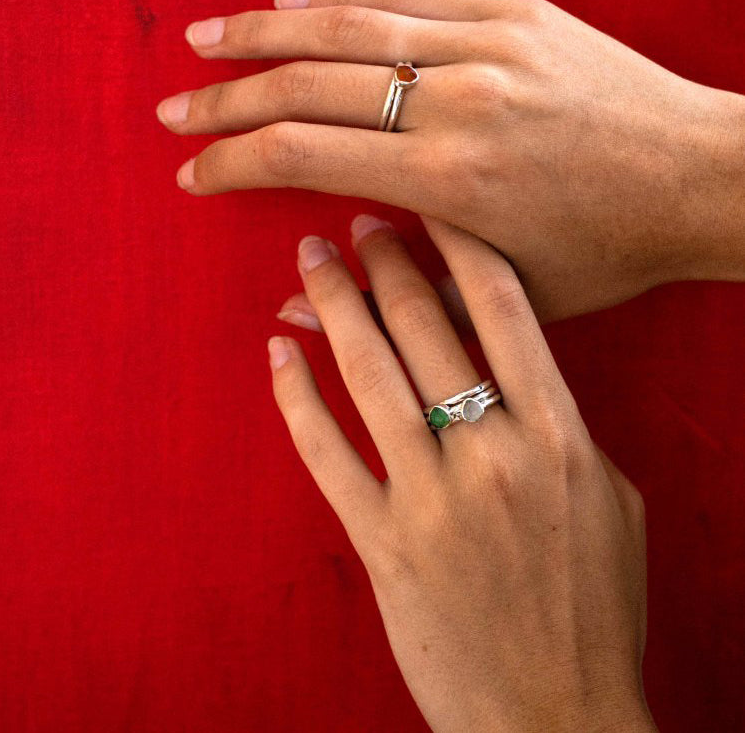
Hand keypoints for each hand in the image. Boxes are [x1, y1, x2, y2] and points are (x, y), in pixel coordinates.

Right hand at [157, 0, 744, 321]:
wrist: (698, 180)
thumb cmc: (606, 251)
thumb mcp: (503, 295)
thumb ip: (396, 299)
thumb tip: (295, 310)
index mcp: (447, 179)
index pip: (301, 155)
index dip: (232, 162)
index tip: (191, 174)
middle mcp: (455, 102)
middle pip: (306, 85)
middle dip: (226, 99)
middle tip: (173, 110)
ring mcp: (486, 46)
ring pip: (348, 27)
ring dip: (264, 32)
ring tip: (205, 41)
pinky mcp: (515, 13)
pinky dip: (342, 0)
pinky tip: (293, 6)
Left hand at [268, 214, 655, 732]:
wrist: (555, 713)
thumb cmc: (594, 608)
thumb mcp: (611, 504)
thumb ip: (567, 434)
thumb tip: (521, 381)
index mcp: (558, 435)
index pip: (504, 310)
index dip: (460, 246)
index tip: (427, 207)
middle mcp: (492, 453)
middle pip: (427, 328)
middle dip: (386, 261)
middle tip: (357, 221)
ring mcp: (431, 497)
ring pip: (370, 375)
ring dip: (334, 306)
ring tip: (310, 259)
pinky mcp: (382, 541)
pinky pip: (327, 452)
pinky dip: (297, 397)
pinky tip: (278, 352)